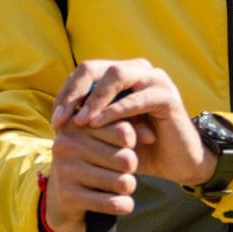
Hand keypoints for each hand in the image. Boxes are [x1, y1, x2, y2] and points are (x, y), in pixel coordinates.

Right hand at [45, 120, 140, 231]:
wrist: (64, 200)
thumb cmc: (94, 163)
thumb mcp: (107, 142)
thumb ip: (132, 131)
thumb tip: (151, 137)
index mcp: (77, 125)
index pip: (124, 132)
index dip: (132, 144)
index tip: (124, 149)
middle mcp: (67, 144)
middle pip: (126, 159)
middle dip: (132, 169)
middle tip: (123, 171)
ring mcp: (65, 171)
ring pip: (122, 183)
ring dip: (129, 187)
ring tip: (121, 186)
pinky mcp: (69, 197)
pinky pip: (113, 203)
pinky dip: (125, 205)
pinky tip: (123, 204)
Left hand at [52, 59, 217, 186]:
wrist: (177, 163)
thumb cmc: (140, 148)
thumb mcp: (108, 133)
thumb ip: (89, 120)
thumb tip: (57, 118)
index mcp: (123, 75)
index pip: (85, 73)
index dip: (67, 95)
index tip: (55, 122)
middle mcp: (138, 70)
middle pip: (96, 67)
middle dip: (75, 93)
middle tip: (61, 120)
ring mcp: (155, 80)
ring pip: (117, 74)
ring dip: (94, 98)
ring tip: (79, 121)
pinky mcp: (167, 96)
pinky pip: (137, 97)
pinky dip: (115, 109)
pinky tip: (98, 123)